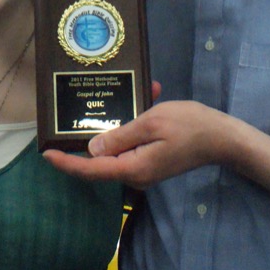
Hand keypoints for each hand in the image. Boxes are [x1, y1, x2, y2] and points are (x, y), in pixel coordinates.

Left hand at [43, 99, 234, 188]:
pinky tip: (145, 95)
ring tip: (116, 96)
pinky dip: (133, 124)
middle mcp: (136, 174)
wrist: (224, 137)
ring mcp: (145, 168)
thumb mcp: (152, 123)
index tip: (46, 155)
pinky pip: (132, 144)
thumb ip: (120, 136)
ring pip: (116, 150)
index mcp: (133, 167)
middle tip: (70, 118)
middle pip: (100, 162)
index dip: (67, 163)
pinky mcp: (152, 160)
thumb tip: (92, 149)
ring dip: (115, 125)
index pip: (91, 170)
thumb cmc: (190, 126)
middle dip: (87, 139)